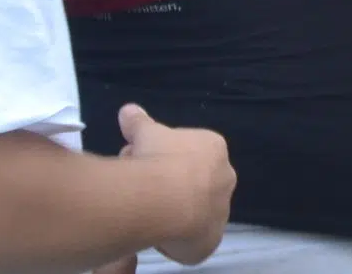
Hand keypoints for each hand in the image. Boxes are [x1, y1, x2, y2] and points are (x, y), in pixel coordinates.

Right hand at [117, 102, 235, 265]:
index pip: (190, 154)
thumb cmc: (159, 158)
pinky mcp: (210, 242)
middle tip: (142, 186)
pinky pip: (190, 241)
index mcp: (213, 149)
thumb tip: (127, 110)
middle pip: (194, 183)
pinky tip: (156, 233)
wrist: (168, 198)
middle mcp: (224, 179)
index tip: (144, 162)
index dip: (163, 158)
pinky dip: (174, 239)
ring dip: (173, 212)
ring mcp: (220, 212)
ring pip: (193, 213)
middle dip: (168, 183)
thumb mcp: (146, 133)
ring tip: (147, 212)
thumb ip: (139, 122)